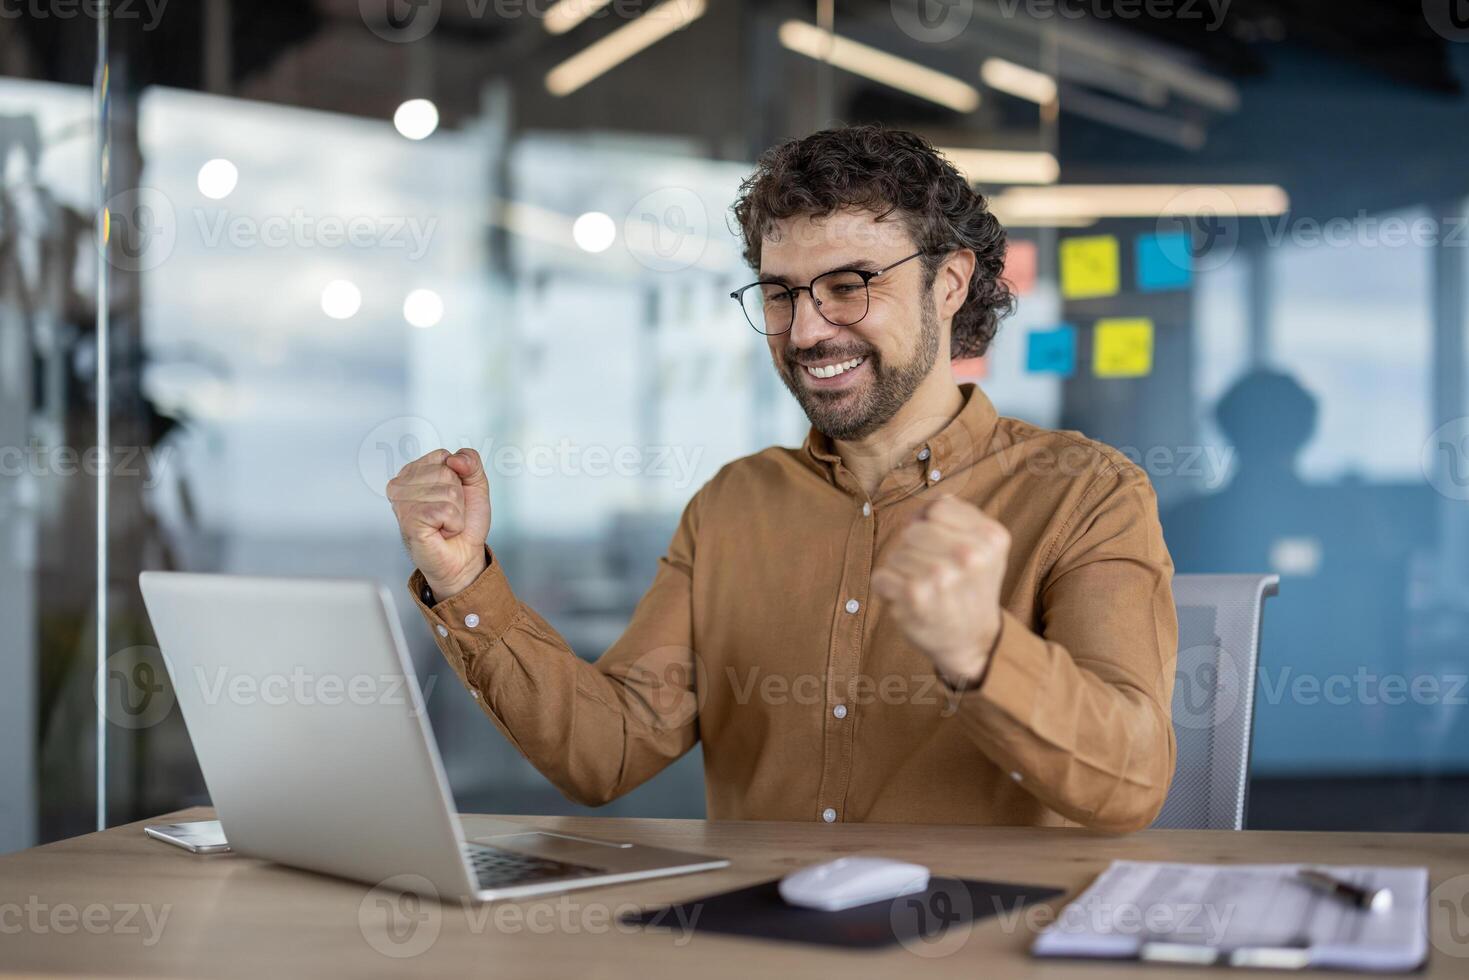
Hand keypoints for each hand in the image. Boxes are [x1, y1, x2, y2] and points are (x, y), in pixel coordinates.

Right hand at [387, 448, 490, 599]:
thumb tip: (455, 459)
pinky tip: (442, 530)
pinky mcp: (410, 520)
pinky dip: (454, 523)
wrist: (463, 556)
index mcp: (413, 472)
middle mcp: (402, 486)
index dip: (458, 478)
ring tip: (444, 523)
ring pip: (449, 492)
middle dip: (458, 496)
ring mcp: (403, 504)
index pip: (444, 456)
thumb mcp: (475, 484)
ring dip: (457, 512)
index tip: (450, 497)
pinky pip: (447, 510)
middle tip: (448, 513)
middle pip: (447, 473)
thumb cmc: (464, 523)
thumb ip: (470, 461)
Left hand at [870, 497, 1009, 688]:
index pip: (936, 508)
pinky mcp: (915, 595)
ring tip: (927, 590)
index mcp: (991, 537)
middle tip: (935, 575)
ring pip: (896, 554)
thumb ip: (956, 517)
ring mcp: (942, 575)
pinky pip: (881, 576)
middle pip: (913, 530)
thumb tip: (921, 508)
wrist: (973, 641)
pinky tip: (911, 601)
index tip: (943, 548)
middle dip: (916, 550)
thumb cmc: (972, 587)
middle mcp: (970, 554)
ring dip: (903, 572)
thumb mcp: (983, 546)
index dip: (931, 525)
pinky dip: (888, 590)